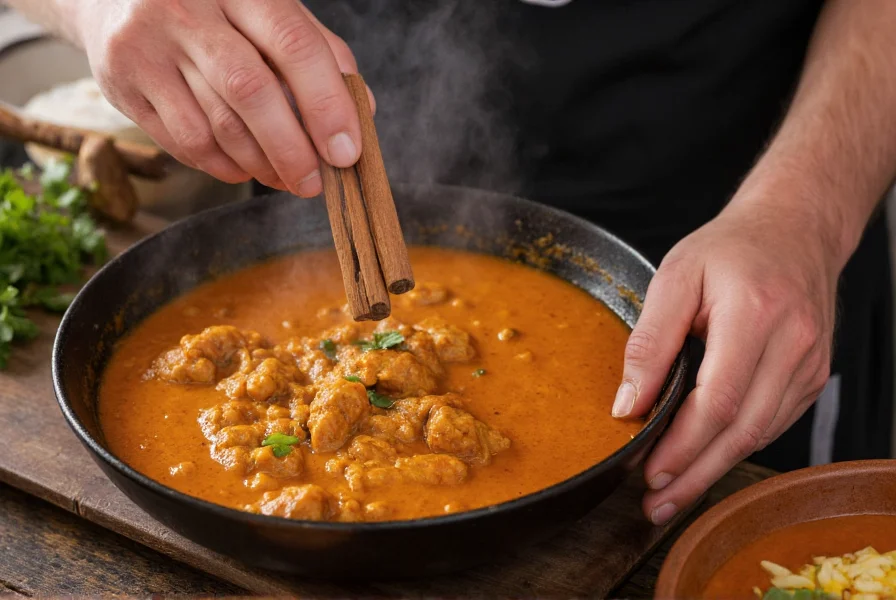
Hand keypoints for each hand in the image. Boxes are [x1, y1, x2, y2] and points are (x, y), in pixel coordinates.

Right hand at [75, 0, 372, 195]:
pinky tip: (244, 168)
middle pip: (250, 91)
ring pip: (216, 126)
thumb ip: (316, 51)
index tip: (346, 152)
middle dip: (291, 149)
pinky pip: (184, 143)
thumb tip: (360, 110)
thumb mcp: (265, 9)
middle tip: (314, 183)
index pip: (293, 44)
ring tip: (285, 178)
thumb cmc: (213, 8)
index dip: (326, 103)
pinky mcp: (123, 84)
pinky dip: (224, 167)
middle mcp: (186, 10)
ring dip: (260, 165)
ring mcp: (148, 47)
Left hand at [612, 194, 840, 524]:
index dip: (683, 445)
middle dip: (696, 475)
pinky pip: (773, 423)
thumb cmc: (730, 249)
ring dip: (714, 470)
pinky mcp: (812, 376)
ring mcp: (809, 364)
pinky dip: (737, 446)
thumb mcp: (675, 276)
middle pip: (743, 430)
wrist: (794, 229)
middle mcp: (793, 344)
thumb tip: (629, 404)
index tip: (649, 472)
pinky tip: (706, 461)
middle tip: (657, 504)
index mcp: (755, 315)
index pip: (719, 399)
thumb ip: (650, 341)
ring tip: (673, 495)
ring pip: (760, 434)